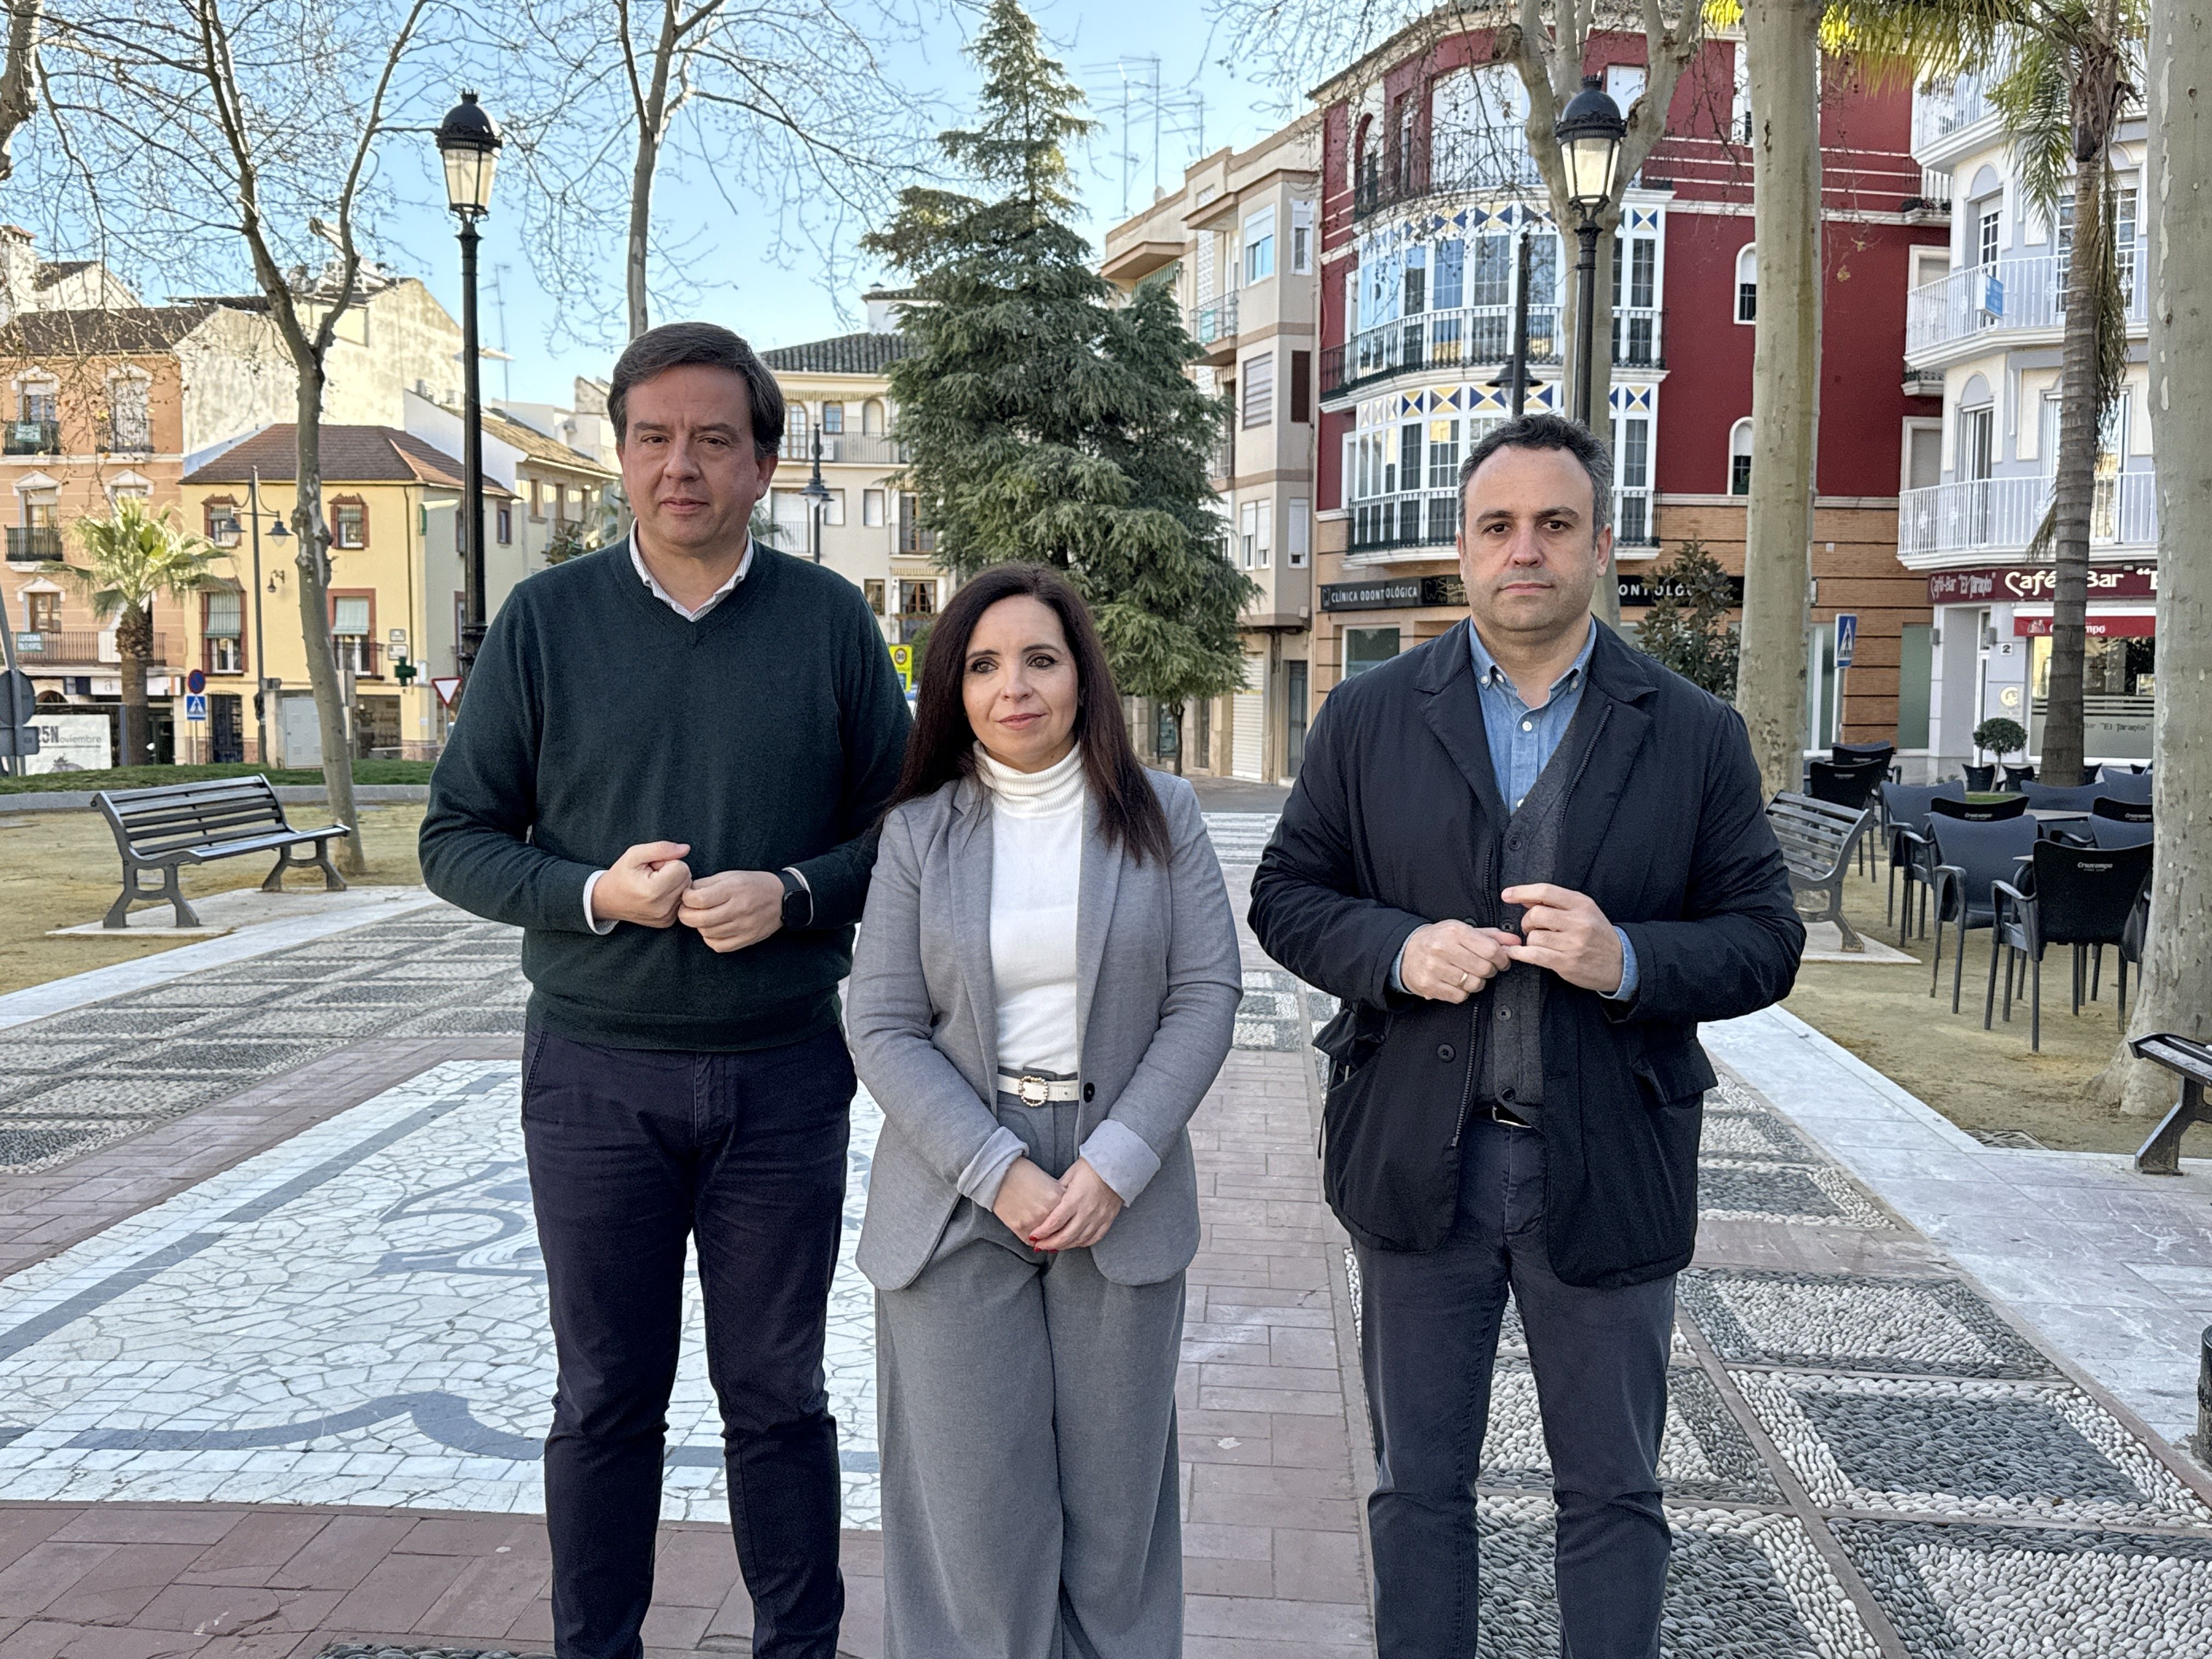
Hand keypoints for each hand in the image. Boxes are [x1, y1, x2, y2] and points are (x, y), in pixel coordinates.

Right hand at [594, 841, 691, 927]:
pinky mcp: (668, 921)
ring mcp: (666, 917)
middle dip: (672, 871)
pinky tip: (657, 894)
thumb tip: (686, 849)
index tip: (652, 867)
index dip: (667, 861)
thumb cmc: (621, 875)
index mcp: (653, 891)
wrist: (607, 900)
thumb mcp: (635, 854)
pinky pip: (682, 900)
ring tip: (654, 884)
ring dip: (673, 883)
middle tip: (652, 875)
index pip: (682, 867)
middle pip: (686, 878)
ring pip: (686, 889)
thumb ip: (661, 848)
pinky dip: (672, 894)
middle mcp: (662, 908)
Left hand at [677, 870, 784, 953]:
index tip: (688, 896)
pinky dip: (710, 939)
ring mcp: (744, 926)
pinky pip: (718, 945)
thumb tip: (686, 893)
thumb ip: (707, 883)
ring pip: (707, 933)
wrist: (782, 899)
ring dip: (699, 926)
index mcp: (734, 888)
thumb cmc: (753, 884)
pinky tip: (713, 929)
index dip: (686, 898)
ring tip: (704, 917)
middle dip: (686, 915)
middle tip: (687, 910)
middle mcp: (739, 908)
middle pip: (700, 919)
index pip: (699, 899)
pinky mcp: (747, 939)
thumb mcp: (731, 875)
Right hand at [990, 1157, 1063, 1239]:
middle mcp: (1048, 1212)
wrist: (1000, 1175)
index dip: (1068, 1223)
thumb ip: (1060, 1197)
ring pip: (1046, 1239)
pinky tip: (1033, 1235)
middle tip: (1057, 1235)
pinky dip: (1033, 1240)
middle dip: (1058, 1233)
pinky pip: (1031, 1242)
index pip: (1069, 1218)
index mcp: (1058, 1199)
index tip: (1067, 1226)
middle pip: (1059, 1231)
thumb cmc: (1024, 1174)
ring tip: (1044, 1236)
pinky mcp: (1020, 1228)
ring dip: (1046, 1239)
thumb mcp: (1049, 1181)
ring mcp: (1034, 1221)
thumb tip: (1067, 1210)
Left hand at [1027, 1158, 1124, 1252]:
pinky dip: (1082, 1243)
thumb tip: (1046, 1202)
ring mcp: (1099, 1218)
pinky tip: (1074, 1243)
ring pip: (1079, 1240)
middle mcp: (1087, 1211)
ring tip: (1054, 1246)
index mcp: (1075, 1199)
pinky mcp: (1107, 1220)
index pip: (1055, 1222)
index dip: (1043, 1232)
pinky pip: (1094, 1238)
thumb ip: (1058, 1191)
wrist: (1116, 1167)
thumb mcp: (1070, 1175)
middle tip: (1039, 1246)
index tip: (1033, 1236)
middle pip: (1066, 1236)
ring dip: (1064, 1246)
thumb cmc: (1091, 1168)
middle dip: (1049, 1244)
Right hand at [1399, 920, 1518, 1001]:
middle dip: (1490, 971)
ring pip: (1474, 984)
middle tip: (1485, 968)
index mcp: (1454, 931)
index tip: (1502, 961)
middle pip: (1484, 968)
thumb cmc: (1438, 940)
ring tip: (1469, 974)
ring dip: (1477, 982)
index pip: (1490, 949)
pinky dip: (1463, 992)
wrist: (1405, 952)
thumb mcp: (1462, 931)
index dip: (1502, 958)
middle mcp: (1443, 948)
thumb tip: (1516, 943)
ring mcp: (1434, 968)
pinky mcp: (1429, 986)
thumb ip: (1491, 936)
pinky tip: (1457, 983)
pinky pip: (1460, 996)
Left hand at [1501, 884, 1625, 993]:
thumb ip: (1556, 903)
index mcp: (1582, 904)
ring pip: (1534, 936)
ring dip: (1530, 940)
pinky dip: (1520, 954)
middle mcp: (1578, 922)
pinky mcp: (1567, 963)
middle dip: (1527, 921)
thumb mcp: (1584, 911)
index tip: (1507, 895)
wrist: (1622, 962)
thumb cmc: (1598, 935)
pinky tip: (1516, 953)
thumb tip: (1524, 897)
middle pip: (1536, 914)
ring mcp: (1573, 944)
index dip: (1522, 891)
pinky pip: (1534, 955)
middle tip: (1532, 928)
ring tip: (1540, 943)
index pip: (1546, 891)